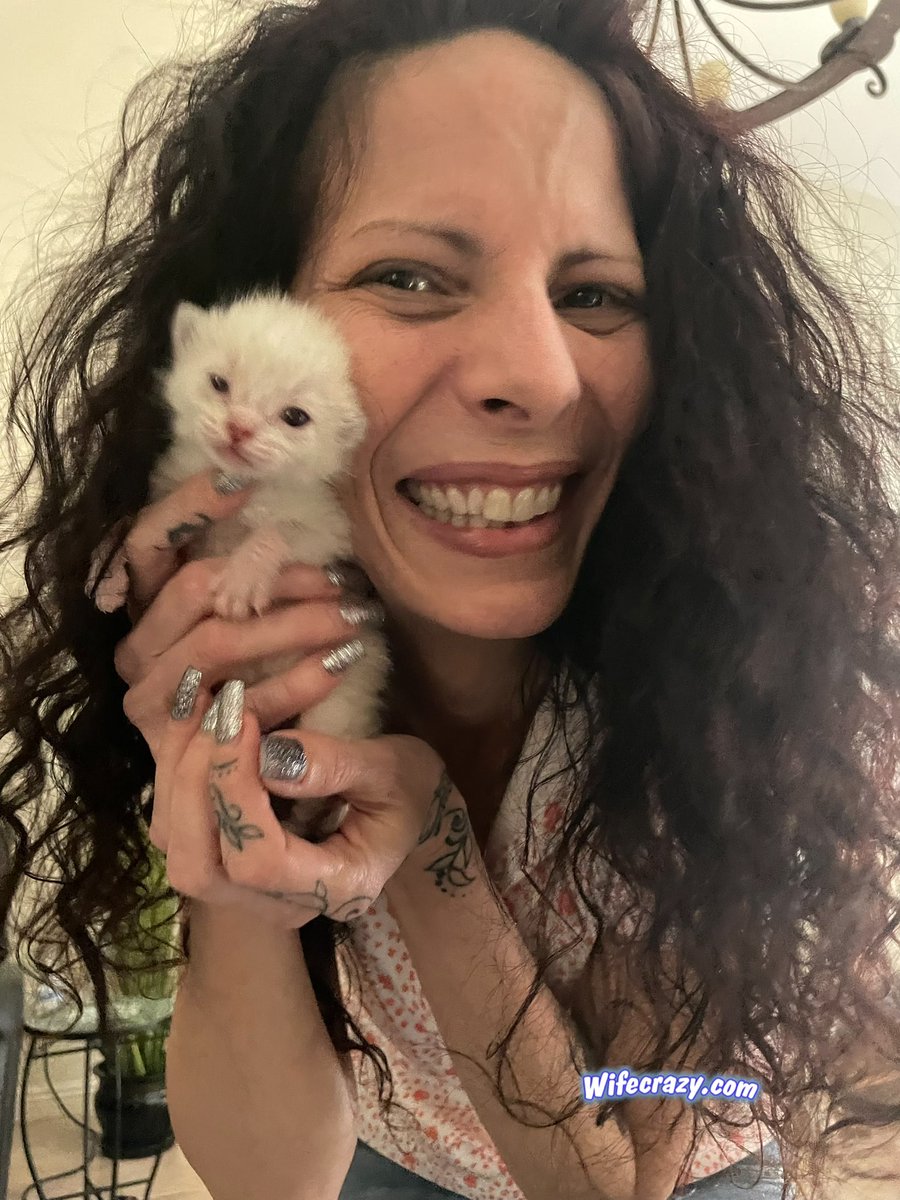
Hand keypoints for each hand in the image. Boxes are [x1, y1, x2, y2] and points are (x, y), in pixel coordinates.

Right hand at [109, 469, 377, 758]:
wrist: (263, 795)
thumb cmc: (267, 688)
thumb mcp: (259, 626)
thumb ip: (253, 578)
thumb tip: (281, 509)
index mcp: (146, 608)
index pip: (147, 541)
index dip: (188, 506)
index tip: (246, 478)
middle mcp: (135, 649)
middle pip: (195, 589)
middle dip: (275, 577)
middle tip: (344, 581)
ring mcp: (147, 698)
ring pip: (218, 641)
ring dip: (294, 625)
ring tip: (356, 618)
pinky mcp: (174, 745)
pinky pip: (239, 701)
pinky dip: (298, 680)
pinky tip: (343, 666)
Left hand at [153, 673, 449, 928]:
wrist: (407, 811)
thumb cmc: (409, 791)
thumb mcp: (395, 769)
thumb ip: (337, 766)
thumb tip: (270, 756)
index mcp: (334, 888)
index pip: (258, 862)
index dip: (237, 793)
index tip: (245, 721)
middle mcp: (280, 905)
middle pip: (200, 867)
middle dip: (196, 783)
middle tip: (220, 712)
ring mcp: (246, 891)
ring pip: (176, 847)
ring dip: (177, 772)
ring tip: (202, 705)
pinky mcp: (225, 860)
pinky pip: (177, 825)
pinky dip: (175, 770)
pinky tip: (196, 718)